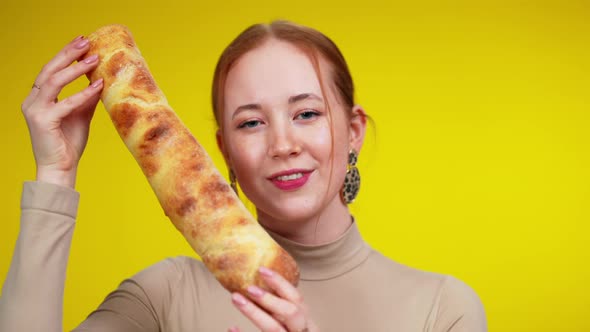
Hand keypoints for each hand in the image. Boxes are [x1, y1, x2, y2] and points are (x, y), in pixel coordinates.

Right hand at [21, 35, 102, 187]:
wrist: (61, 168)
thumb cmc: (69, 144)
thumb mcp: (81, 115)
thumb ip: (86, 99)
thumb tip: (100, 80)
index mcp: (39, 98)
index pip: (51, 70)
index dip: (66, 54)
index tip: (82, 41)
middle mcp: (32, 101)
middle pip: (49, 70)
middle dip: (68, 54)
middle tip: (86, 41)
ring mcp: (35, 111)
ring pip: (54, 82)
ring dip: (75, 68)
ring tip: (93, 58)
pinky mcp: (42, 122)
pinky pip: (65, 103)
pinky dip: (83, 94)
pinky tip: (97, 86)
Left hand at [228, 267, 317, 331]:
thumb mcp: (294, 327)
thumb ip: (283, 314)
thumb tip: (260, 286)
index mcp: (306, 324)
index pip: (297, 299)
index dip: (281, 283)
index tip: (262, 270)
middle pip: (291, 313)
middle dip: (270, 299)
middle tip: (249, 287)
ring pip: (274, 329)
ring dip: (255, 313)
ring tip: (236, 299)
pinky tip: (231, 327)